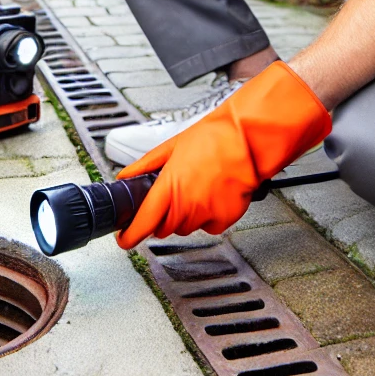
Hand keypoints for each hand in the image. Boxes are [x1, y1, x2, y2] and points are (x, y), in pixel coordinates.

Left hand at [114, 61, 331, 247]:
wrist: (249, 140)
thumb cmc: (215, 137)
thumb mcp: (172, 146)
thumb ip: (145, 166)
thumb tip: (126, 176)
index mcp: (169, 188)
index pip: (142, 224)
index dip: (130, 235)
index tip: (125, 238)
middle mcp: (186, 207)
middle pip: (163, 228)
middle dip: (161, 217)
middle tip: (169, 195)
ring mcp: (206, 216)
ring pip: (185, 228)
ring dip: (184, 215)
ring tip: (196, 188)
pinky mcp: (225, 220)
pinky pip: (208, 226)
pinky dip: (207, 216)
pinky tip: (212, 194)